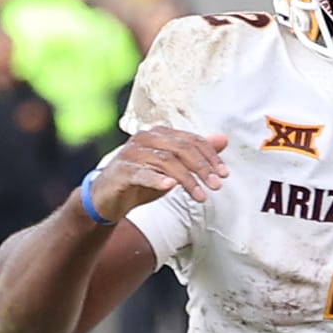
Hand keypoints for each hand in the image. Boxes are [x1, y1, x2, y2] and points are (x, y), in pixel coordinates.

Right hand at [89, 127, 227, 220]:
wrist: (108, 199)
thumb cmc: (141, 181)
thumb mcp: (173, 168)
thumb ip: (196, 154)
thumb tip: (223, 140)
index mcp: (159, 134)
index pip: (191, 140)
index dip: (211, 156)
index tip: (224, 174)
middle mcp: (145, 139)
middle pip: (181, 148)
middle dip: (202, 167)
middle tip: (216, 185)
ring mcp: (132, 154)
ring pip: (165, 161)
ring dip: (187, 179)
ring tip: (200, 195)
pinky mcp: (121, 171)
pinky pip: (141, 173)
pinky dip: (157, 179)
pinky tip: (170, 186)